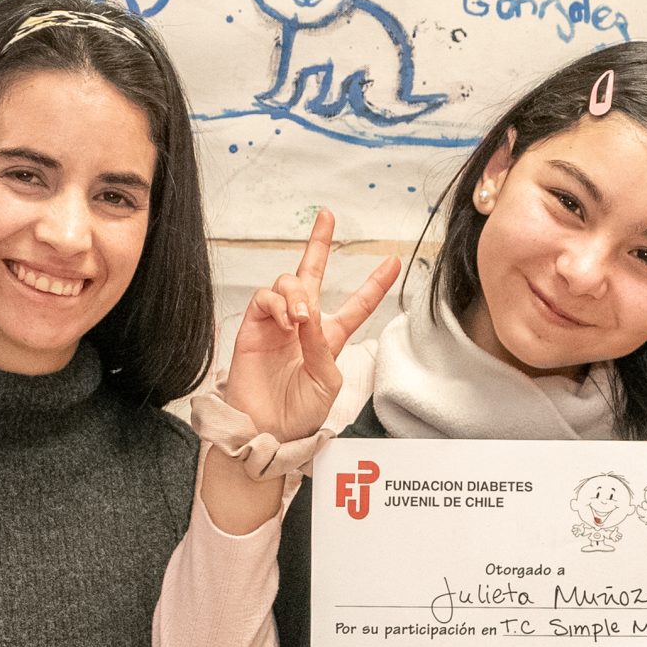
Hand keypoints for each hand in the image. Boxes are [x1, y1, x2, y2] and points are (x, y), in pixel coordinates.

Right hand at [221, 209, 400, 442]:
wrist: (267, 430)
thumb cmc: (299, 414)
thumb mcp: (327, 382)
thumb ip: (322, 346)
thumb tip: (309, 315)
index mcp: (328, 339)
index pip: (355, 305)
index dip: (375, 284)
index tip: (392, 262)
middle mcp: (303, 325)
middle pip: (311, 274)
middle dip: (318, 244)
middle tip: (327, 216)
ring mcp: (277, 323)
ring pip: (288, 282)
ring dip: (298, 293)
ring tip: (300, 318)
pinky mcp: (254, 327)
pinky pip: (266, 298)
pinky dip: (278, 303)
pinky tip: (287, 320)